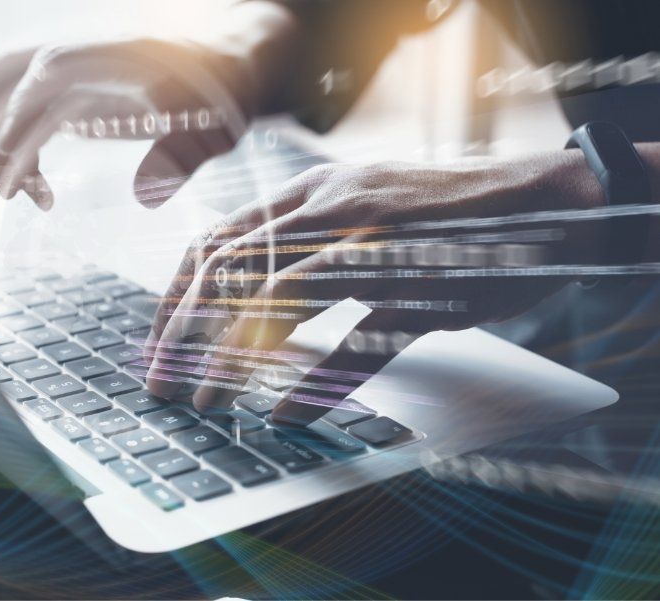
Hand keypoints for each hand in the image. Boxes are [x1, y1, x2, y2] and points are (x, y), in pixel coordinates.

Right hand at [0, 39, 253, 209]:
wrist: (236, 57)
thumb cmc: (229, 87)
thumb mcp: (219, 121)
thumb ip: (183, 153)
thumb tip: (145, 198)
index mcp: (111, 51)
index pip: (48, 67)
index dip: (22, 107)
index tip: (14, 155)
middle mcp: (85, 55)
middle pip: (6, 66)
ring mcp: (79, 72)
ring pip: (9, 93)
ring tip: (10, 194)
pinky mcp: (81, 92)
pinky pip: (32, 113)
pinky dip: (22, 149)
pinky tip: (37, 189)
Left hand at [143, 151, 604, 423]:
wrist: (542, 202)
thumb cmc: (441, 217)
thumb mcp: (359, 212)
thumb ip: (306, 244)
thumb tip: (250, 296)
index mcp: (314, 192)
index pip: (220, 239)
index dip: (178, 294)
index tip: (160, 340)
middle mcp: (336, 208)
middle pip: (234, 267)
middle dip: (183, 329)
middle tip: (161, 381)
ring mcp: (378, 244)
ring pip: (283, 297)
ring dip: (232, 355)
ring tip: (205, 402)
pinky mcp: (425, 287)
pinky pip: (362, 337)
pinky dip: (317, 379)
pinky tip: (285, 413)